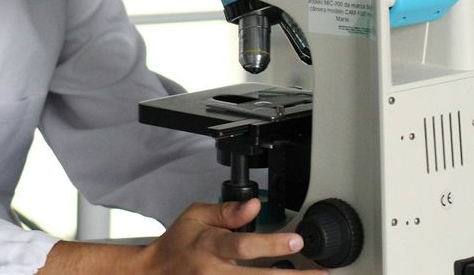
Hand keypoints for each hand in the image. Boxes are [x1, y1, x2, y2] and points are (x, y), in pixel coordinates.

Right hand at [136, 199, 326, 273]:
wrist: (152, 273)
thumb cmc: (177, 245)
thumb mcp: (195, 216)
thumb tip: (254, 205)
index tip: (297, 241)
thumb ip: (226, 211)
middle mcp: (215, 272)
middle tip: (321, 274)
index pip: (243, 245)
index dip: (272, 244)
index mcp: (210, 246)